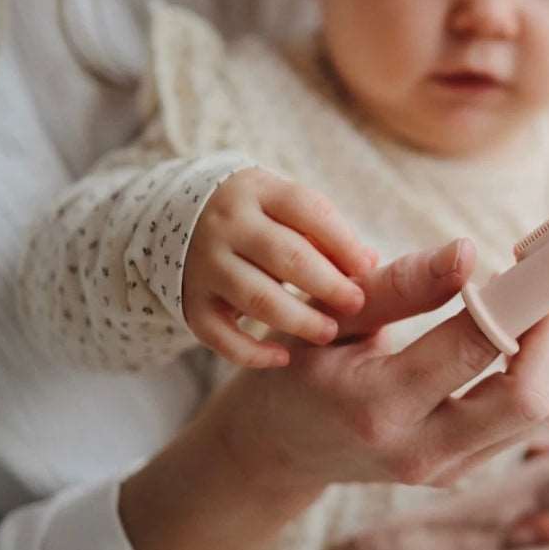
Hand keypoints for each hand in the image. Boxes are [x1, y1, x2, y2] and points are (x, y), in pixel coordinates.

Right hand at [182, 168, 376, 366]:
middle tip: (356, 304)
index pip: (308, 211)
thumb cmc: (257, 216)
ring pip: (256, 298)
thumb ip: (325, 233)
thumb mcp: (285, 208)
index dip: (342, 242)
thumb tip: (368, 264)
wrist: (180, 216)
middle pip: (286, 257)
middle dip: (328, 285)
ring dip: (298, 320)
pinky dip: (252, 352)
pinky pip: (219, 335)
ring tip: (330, 333)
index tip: (367, 269)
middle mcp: (227, 225)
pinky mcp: (190, 301)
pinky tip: (284, 358)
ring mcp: (204, 264)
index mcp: (258, 191)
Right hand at [212, 237, 548, 492]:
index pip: (476, 347)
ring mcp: (446, 471)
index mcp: (377, 406)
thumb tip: (468, 252)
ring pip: (541, 410)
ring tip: (516, 305)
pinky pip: (525, 420)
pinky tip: (503, 339)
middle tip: (539, 283)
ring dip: (546, 350)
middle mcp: (419, 450)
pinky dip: (532, 372)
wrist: (280, 448)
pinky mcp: (463, 471)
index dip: (520, 298)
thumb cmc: (302, 367)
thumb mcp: (332, 315)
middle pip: (531, 398)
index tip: (539, 260)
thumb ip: (400, 284)